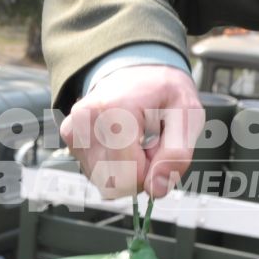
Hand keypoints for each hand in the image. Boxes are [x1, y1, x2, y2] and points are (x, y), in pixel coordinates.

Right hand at [59, 64, 203, 198]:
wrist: (140, 69)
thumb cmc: (163, 89)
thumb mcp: (187, 115)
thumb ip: (176, 155)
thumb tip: (156, 188)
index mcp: (115, 111)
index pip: (131, 176)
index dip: (152, 170)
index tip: (158, 147)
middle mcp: (87, 119)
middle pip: (113, 182)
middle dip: (137, 172)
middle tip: (148, 144)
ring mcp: (75, 129)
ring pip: (102, 181)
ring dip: (124, 168)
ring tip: (135, 140)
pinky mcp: (71, 137)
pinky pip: (94, 172)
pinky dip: (111, 164)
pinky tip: (120, 141)